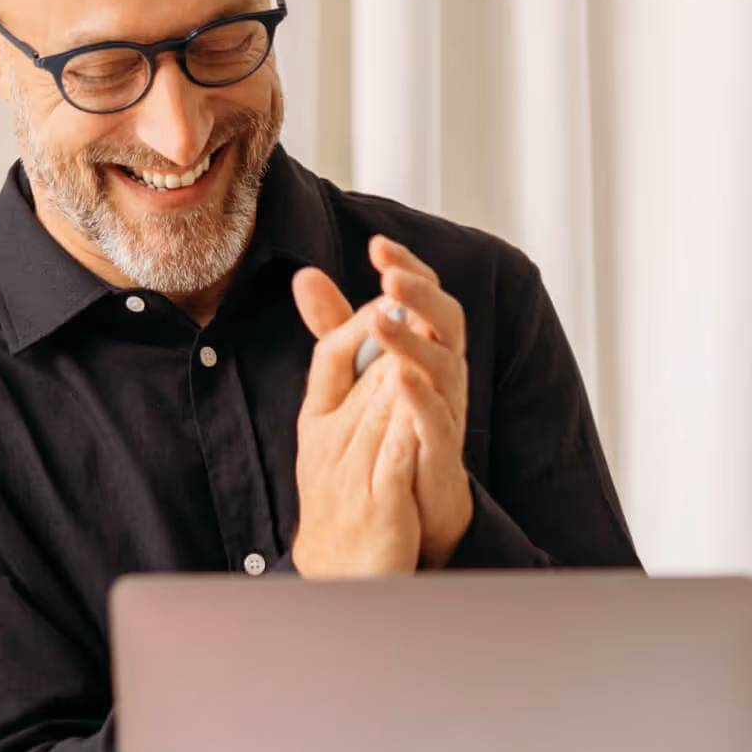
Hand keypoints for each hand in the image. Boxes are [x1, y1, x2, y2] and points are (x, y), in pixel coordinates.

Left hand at [292, 238, 471, 567]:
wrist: (411, 506)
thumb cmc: (392, 428)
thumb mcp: (356, 367)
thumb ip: (337, 324)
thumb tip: (305, 275)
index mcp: (426, 346)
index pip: (423, 296)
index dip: (408, 268)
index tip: (378, 245)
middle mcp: (444, 371)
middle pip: (446, 319)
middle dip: (419, 294)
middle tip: (390, 274)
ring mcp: (447, 409)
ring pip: (444, 365)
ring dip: (413, 340)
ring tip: (383, 318)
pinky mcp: (441, 448)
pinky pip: (438, 417)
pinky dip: (420, 395)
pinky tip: (398, 376)